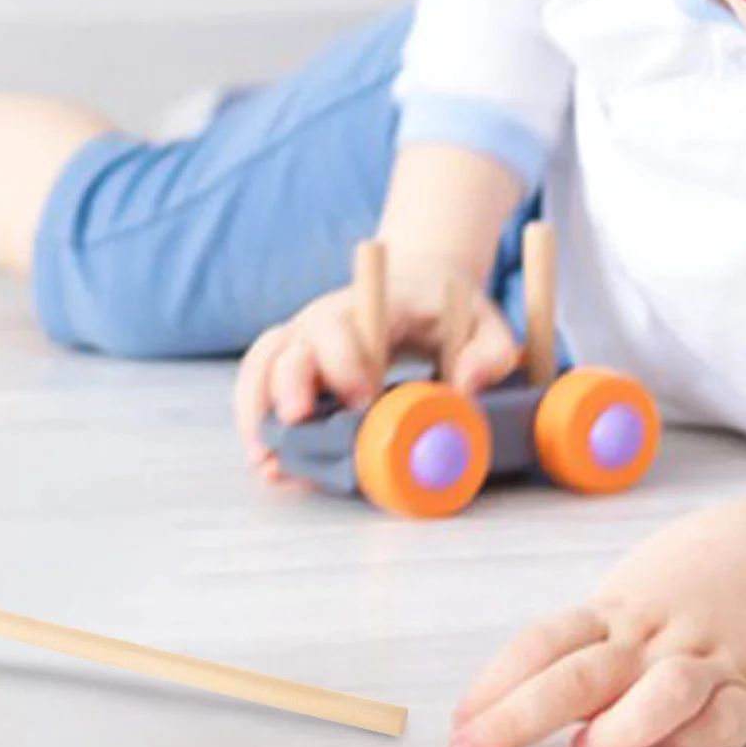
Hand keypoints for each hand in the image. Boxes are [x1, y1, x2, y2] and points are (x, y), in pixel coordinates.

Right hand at [232, 250, 521, 479]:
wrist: (420, 285)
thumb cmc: (451, 310)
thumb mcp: (486, 324)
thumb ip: (489, 353)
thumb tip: (465, 388)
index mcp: (371, 306)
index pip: (341, 324)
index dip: (343, 361)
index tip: (363, 399)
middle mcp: (326, 318)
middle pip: (291, 345)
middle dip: (289, 387)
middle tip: (298, 426)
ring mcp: (305, 339)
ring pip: (262, 364)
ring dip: (257, 409)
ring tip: (267, 460)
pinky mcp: (296, 362)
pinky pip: (260, 383)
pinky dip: (256, 419)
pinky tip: (269, 461)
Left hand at [448, 497, 745, 746]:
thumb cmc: (682, 588)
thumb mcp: (624, 604)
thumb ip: (581, 655)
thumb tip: (506, 710)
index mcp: (609, 614)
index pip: (538, 644)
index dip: (491, 685)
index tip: (455, 728)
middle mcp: (649, 635)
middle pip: (575, 674)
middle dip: (514, 719)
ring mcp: (703, 657)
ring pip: (662, 690)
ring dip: (621, 725)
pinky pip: (726, 718)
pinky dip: (695, 737)